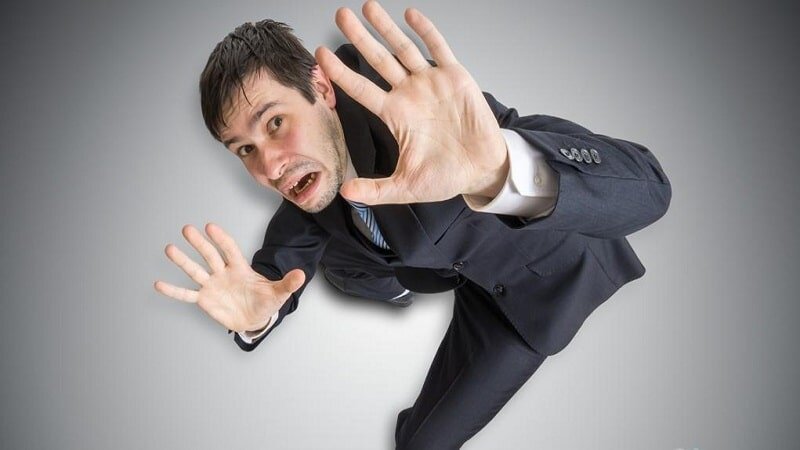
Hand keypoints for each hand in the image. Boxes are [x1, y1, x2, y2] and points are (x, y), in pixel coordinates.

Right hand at [154, 223, 305, 331]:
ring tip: (169, 248)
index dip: (221, 239)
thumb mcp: (279, 293)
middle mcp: (223, 273)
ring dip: (182, 261)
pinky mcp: (204, 300)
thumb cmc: (266, 302)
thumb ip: (287, 283)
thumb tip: (301, 275)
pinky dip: (173, 291)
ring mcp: (212, 285)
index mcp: (240, 268)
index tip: (211, 226)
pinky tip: (158, 284)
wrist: (255, 319)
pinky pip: (187, 294)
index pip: (230, 250)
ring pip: (195, 271)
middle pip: (210, 256)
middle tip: (187, 229)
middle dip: (200, 243)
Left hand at [316, 0, 508, 204]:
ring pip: (403, 48)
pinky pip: (438, 49)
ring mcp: (430, 83)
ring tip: (367, 6)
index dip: (340, 73)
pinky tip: (410, 15)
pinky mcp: (455, 77)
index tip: (320, 55)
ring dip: (386, 27)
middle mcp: (409, 94)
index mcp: (396, 115)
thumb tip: (345, 194)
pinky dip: (425, 31)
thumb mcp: (406, 187)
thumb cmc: (446, 176)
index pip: (361, 89)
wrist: (481, 170)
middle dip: (359, 37)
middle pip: (377, 60)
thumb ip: (376, 190)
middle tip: (340, 16)